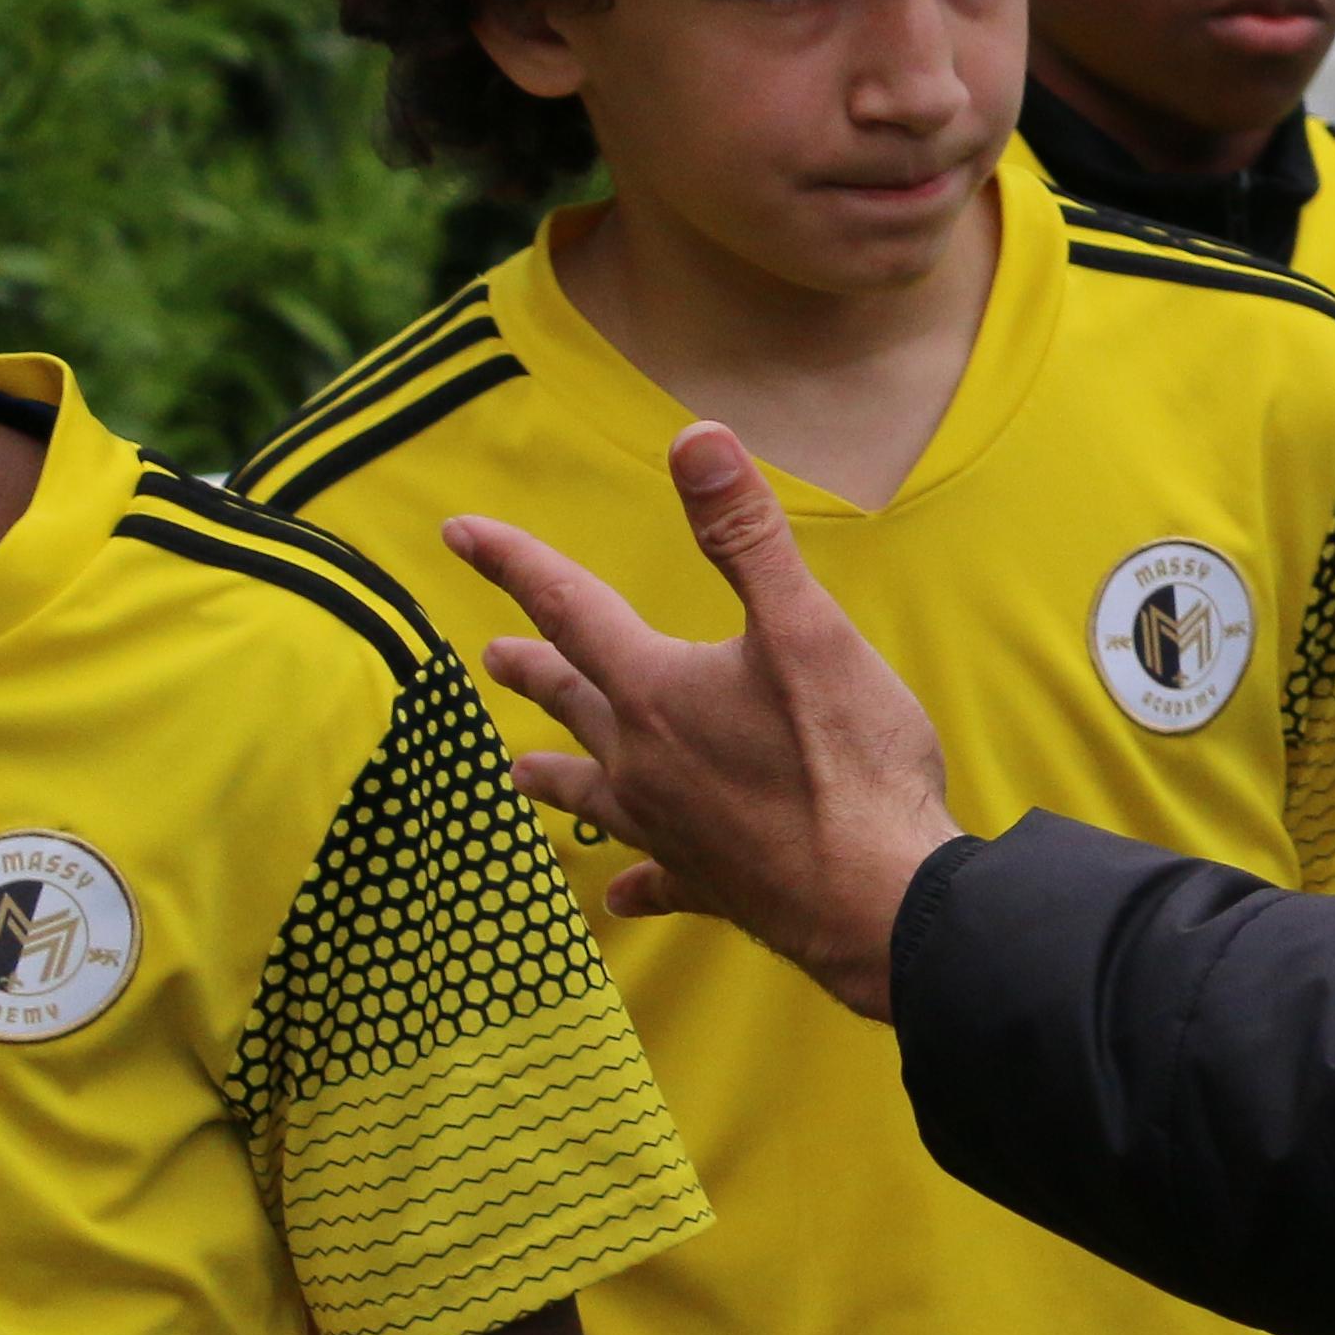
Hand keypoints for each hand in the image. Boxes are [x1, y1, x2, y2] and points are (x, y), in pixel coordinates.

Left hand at [448, 427, 966, 1019]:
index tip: (460, 533)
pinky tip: (622, 893)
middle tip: (486, 656)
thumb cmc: (846, 757)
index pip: (572, 608)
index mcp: (657, 692)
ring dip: (555, 775)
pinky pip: (657, 877)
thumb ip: (746, 535)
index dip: (516, 563)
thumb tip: (695, 440)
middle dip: (531, 669)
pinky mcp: (711, 881)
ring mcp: (670, 829)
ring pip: (594, 792)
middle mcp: (644, 762)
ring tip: (516, 771)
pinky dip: (636, 881)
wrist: (874, 894)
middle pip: (574, 701)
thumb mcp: (806, 627)